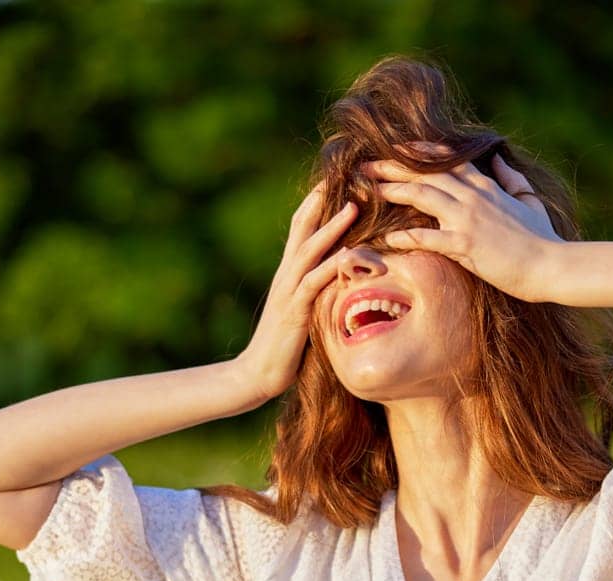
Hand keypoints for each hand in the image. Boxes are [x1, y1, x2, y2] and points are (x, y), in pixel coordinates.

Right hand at [238, 181, 358, 403]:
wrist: (257, 374)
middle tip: (348, 174)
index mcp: (289, 273)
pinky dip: (331, 267)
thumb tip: (340, 281)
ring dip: (332, 227)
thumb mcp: (304, 313)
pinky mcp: (295, 312)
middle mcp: (287, 275)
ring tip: (355, 206)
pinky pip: (313, 283)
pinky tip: (348, 256)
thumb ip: (316, 292)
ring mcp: (289, 291)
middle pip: (303, 226)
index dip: (318, 202)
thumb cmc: (284, 348)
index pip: (302, 227)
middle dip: (324, 200)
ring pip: (310, 249)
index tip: (339, 178)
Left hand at [359, 141, 563, 302]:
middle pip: (426, 172)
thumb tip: (501, 161)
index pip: (447, 160)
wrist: (550, 264)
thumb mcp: (529, 200)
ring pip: (422, 195)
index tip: (396, 148)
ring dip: (393, 190)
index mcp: (486, 185)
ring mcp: (468, 219)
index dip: (419, 152)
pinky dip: (407, 237)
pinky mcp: (466, 244)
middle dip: (394, 166)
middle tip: (367, 164)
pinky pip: (428, 238)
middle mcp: (474, 196)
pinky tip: (388, 238)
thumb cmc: (542, 238)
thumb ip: (512, 179)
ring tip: (369, 189)